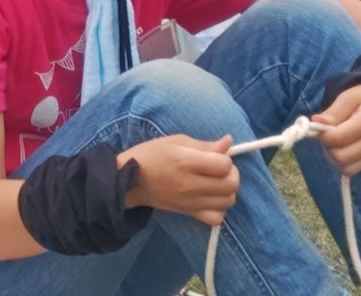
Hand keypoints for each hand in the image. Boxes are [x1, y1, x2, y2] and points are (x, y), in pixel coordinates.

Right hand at [121, 134, 238, 225]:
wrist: (129, 180)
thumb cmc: (151, 154)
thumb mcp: (175, 141)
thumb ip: (204, 145)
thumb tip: (229, 143)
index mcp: (186, 162)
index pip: (224, 165)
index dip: (225, 158)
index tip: (215, 155)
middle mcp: (191, 184)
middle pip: (231, 185)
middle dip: (231, 174)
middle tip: (218, 169)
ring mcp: (191, 202)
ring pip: (228, 201)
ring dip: (227, 191)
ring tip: (215, 183)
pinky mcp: (189, 213)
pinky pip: (217, 219)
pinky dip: (219, 209)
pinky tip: (211, 199)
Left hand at [313, 84, 360, 176]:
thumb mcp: (348, 97)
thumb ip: (333, 112)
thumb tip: (315, 122)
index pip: (338, 138)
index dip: (322, 134)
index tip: (317, 125)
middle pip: (341, 157)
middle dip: (326, 146)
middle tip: (325, 133)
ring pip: (345, 167)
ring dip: (332, 156)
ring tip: (333, 140)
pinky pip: (352, 170)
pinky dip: (341, 163)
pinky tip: (340, 148)